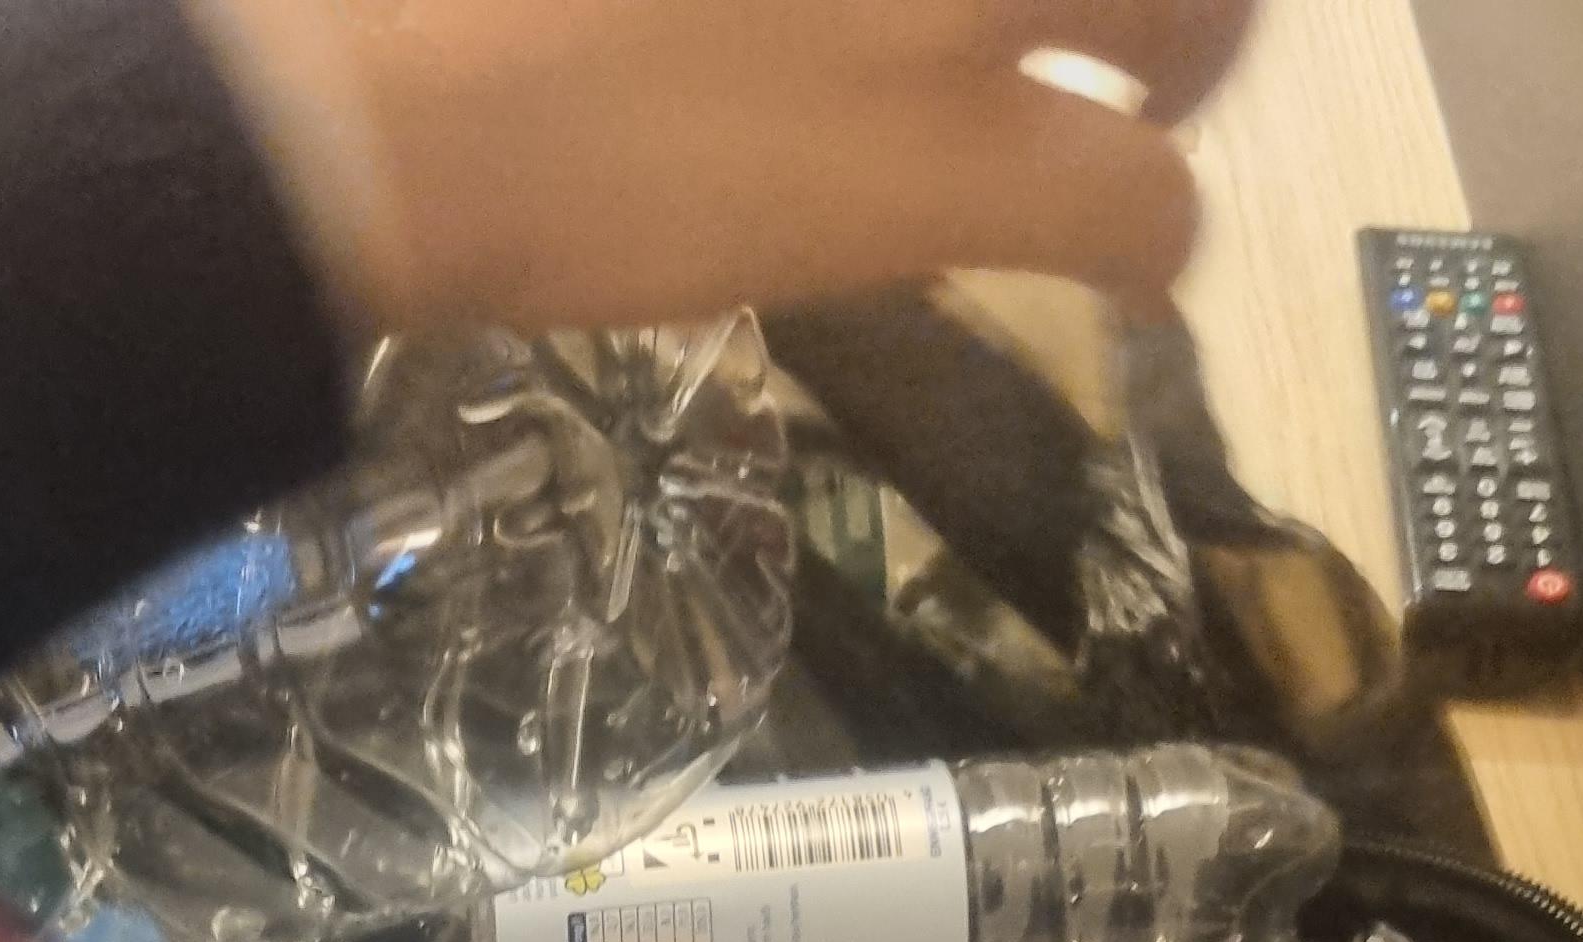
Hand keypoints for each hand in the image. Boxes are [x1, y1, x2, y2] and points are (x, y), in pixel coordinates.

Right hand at [192, 0, 1256, 332]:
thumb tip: (767, 12)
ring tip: (1161, 104)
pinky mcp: (947, 171)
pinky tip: (1133, 273)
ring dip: (1192, 54)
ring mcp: (958, 9)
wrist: (390, 97)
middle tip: (1134, 12)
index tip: (964, 10)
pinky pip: (1136, 203)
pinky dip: (1153, 239)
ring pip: (1190, 10)